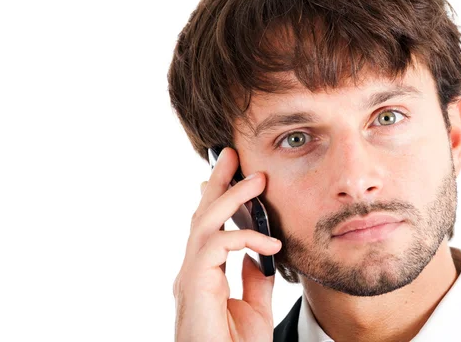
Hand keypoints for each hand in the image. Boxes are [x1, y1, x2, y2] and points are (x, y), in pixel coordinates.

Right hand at [173, 147, 281, 341]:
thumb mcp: (255, 307)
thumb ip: (255, 278)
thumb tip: (260, 253)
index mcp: (204, 274)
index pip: (210, 227)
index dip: (220, 199)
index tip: (233, 175)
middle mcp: (192, 270)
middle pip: (202, 215)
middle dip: (218, 183)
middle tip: (231, 154)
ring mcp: (190, 276)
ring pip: (205, 223)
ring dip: (230, 197)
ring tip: (255, 178)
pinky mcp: (195, 284)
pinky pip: (217, 246)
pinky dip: (245, 238)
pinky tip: (270, 244)